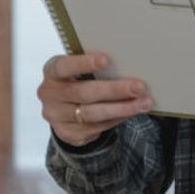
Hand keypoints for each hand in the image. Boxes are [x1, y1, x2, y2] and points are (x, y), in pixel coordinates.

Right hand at [37, 52, 152, 146]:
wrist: (65, 110)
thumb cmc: (79, 79)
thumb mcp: (79, 70)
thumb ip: (95, 67)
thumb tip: (130, 61)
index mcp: (52, 71)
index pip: (64, 66)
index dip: (84, 63)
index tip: (107, 60)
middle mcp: (50, 94)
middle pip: (83, 92)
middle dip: (114, 90)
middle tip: (139, 87)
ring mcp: (57, 116)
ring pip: (92, 113)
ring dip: (122, 108)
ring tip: (144, 103)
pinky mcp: (68, 133)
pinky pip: (96, 126)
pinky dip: (117, 118)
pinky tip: (132, 112)